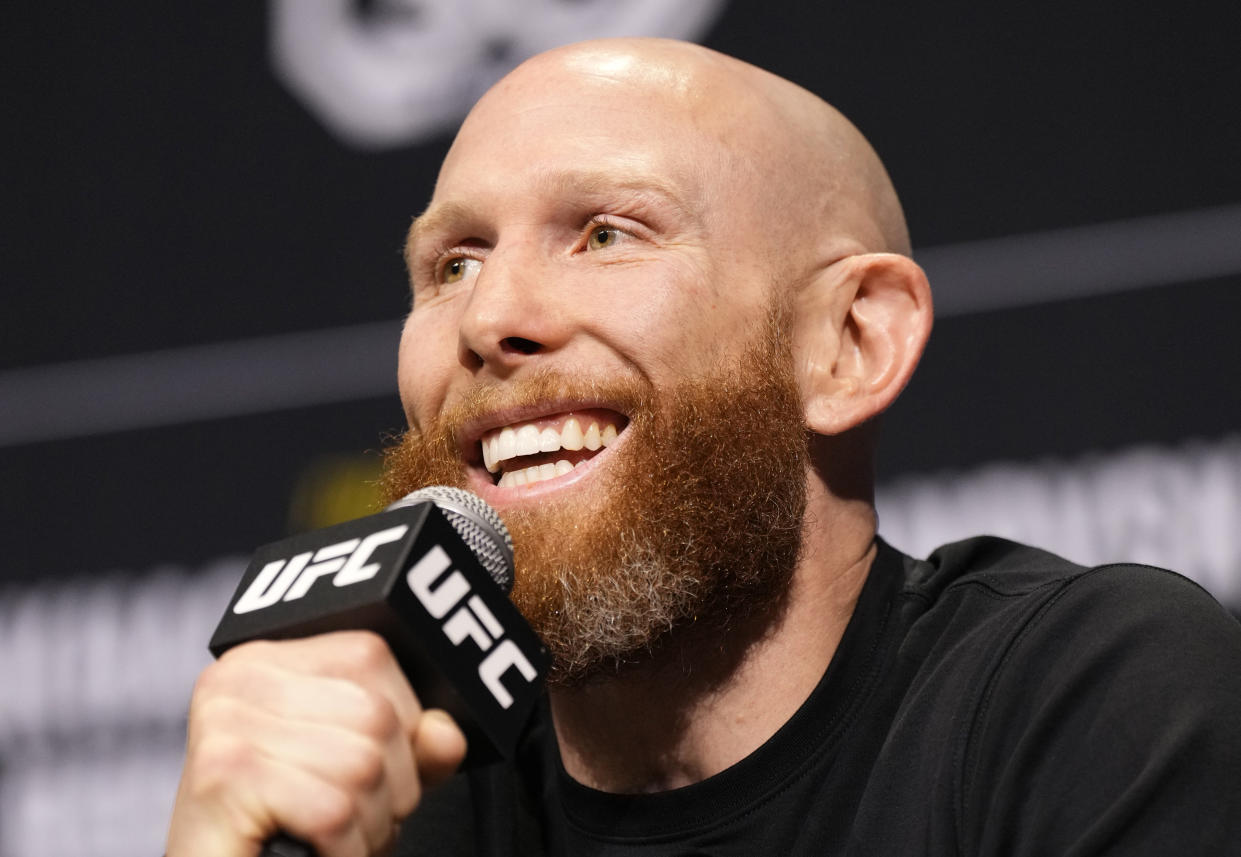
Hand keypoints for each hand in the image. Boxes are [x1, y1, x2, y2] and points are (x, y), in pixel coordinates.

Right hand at [166, 631, 466, 856]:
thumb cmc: (282, 832)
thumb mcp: (360, 777)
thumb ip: (411, 746)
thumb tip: (445, 733)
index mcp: (267, 659)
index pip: (372, 656)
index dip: (401, 722)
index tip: (374, 767)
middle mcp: (238, 677)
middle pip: (375, 714)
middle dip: (390, 785)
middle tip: (351, 819)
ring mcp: (226, 723)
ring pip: (363, 765)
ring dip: (368, 824)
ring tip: (334, 838)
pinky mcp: (223, 778)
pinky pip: (334, 811)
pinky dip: (345, 849)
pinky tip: (318, 853)